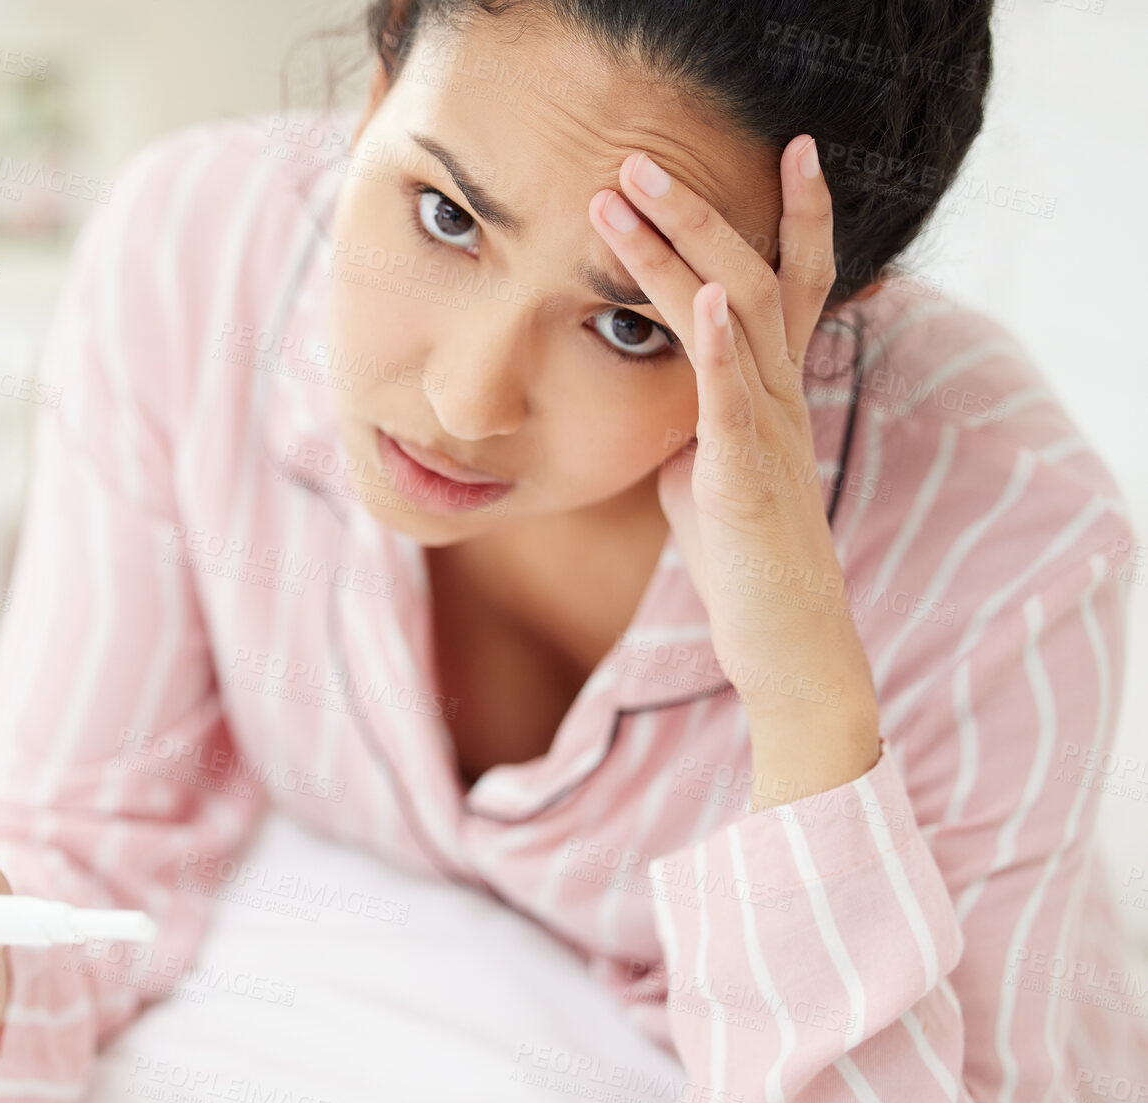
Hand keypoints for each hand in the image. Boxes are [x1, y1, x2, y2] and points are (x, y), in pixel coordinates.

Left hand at [587, 135, 880, 808]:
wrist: (785, 641)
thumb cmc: (742, 557)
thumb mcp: (704, 468)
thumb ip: (691, 417)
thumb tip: (657, 388)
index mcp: (773, 391)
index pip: (788, 284)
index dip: (789, 214)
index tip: (785, 146)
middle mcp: (782, 397)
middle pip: (753, 279)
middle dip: (699, 212)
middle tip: (640, 158)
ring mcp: (770, 434)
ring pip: (735, 320)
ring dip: (681, 253)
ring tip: (628, 199)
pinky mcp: (748, 480)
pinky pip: (735, 401)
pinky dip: (715, 346)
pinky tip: (697, 297)